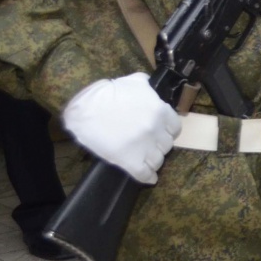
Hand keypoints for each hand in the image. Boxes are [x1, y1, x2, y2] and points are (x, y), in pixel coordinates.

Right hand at [61, 73, 181, 184]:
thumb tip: (151, 87)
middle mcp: (156, 130)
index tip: (161, 133)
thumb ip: (148, 87)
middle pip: (166, 145)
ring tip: (147, 160)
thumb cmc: (108, 93)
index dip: (168, 132)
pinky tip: (149, 178)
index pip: (175, 128)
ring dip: (154, 161)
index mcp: (160, 111)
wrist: (85, 108)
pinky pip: (145, 174)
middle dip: (159, 145)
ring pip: (158, 160)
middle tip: (150, 145)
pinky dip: (148, 177)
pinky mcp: (129, 161)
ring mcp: (144, 147)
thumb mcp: (134, 82)